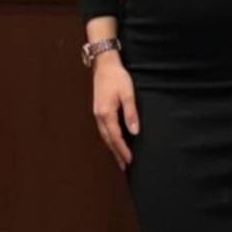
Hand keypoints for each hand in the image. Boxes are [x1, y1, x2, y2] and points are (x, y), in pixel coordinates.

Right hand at [92, 53, 139, 171]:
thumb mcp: (127, 94)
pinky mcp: (98, 110)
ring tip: (120, 158)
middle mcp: (99, 116)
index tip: (130, 160)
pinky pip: (103, 129)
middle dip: (116, 154)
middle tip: (124, 166)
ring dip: (112, 148)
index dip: (123, 150)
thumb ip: (131, 113)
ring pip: (104, 136)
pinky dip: (109, 138)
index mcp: (106, 113)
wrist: (104, 65)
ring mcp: (97, 113)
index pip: (116, 138)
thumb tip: (134, 131)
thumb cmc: (117, 77)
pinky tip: (113, 141)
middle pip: (108, 140)